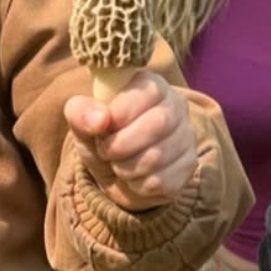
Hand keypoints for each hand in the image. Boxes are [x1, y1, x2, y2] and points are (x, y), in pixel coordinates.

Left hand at [64, 71, 195, 211]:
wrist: (116, 174)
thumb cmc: (102, 138)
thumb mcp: (83, 124)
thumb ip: (81, 113)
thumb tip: (99, 119)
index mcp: (151, 85)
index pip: (145, 93)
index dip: (118, 115)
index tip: (102, 129)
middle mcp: (176, 106)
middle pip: (157, 124)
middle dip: (120, 145)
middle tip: (107, 151)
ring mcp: (187, 137)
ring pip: (158, 157)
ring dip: (126, 168)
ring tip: (120, 165)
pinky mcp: (189, 167)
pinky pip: (163, 181)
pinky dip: (139, 186)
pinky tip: (136, 178)